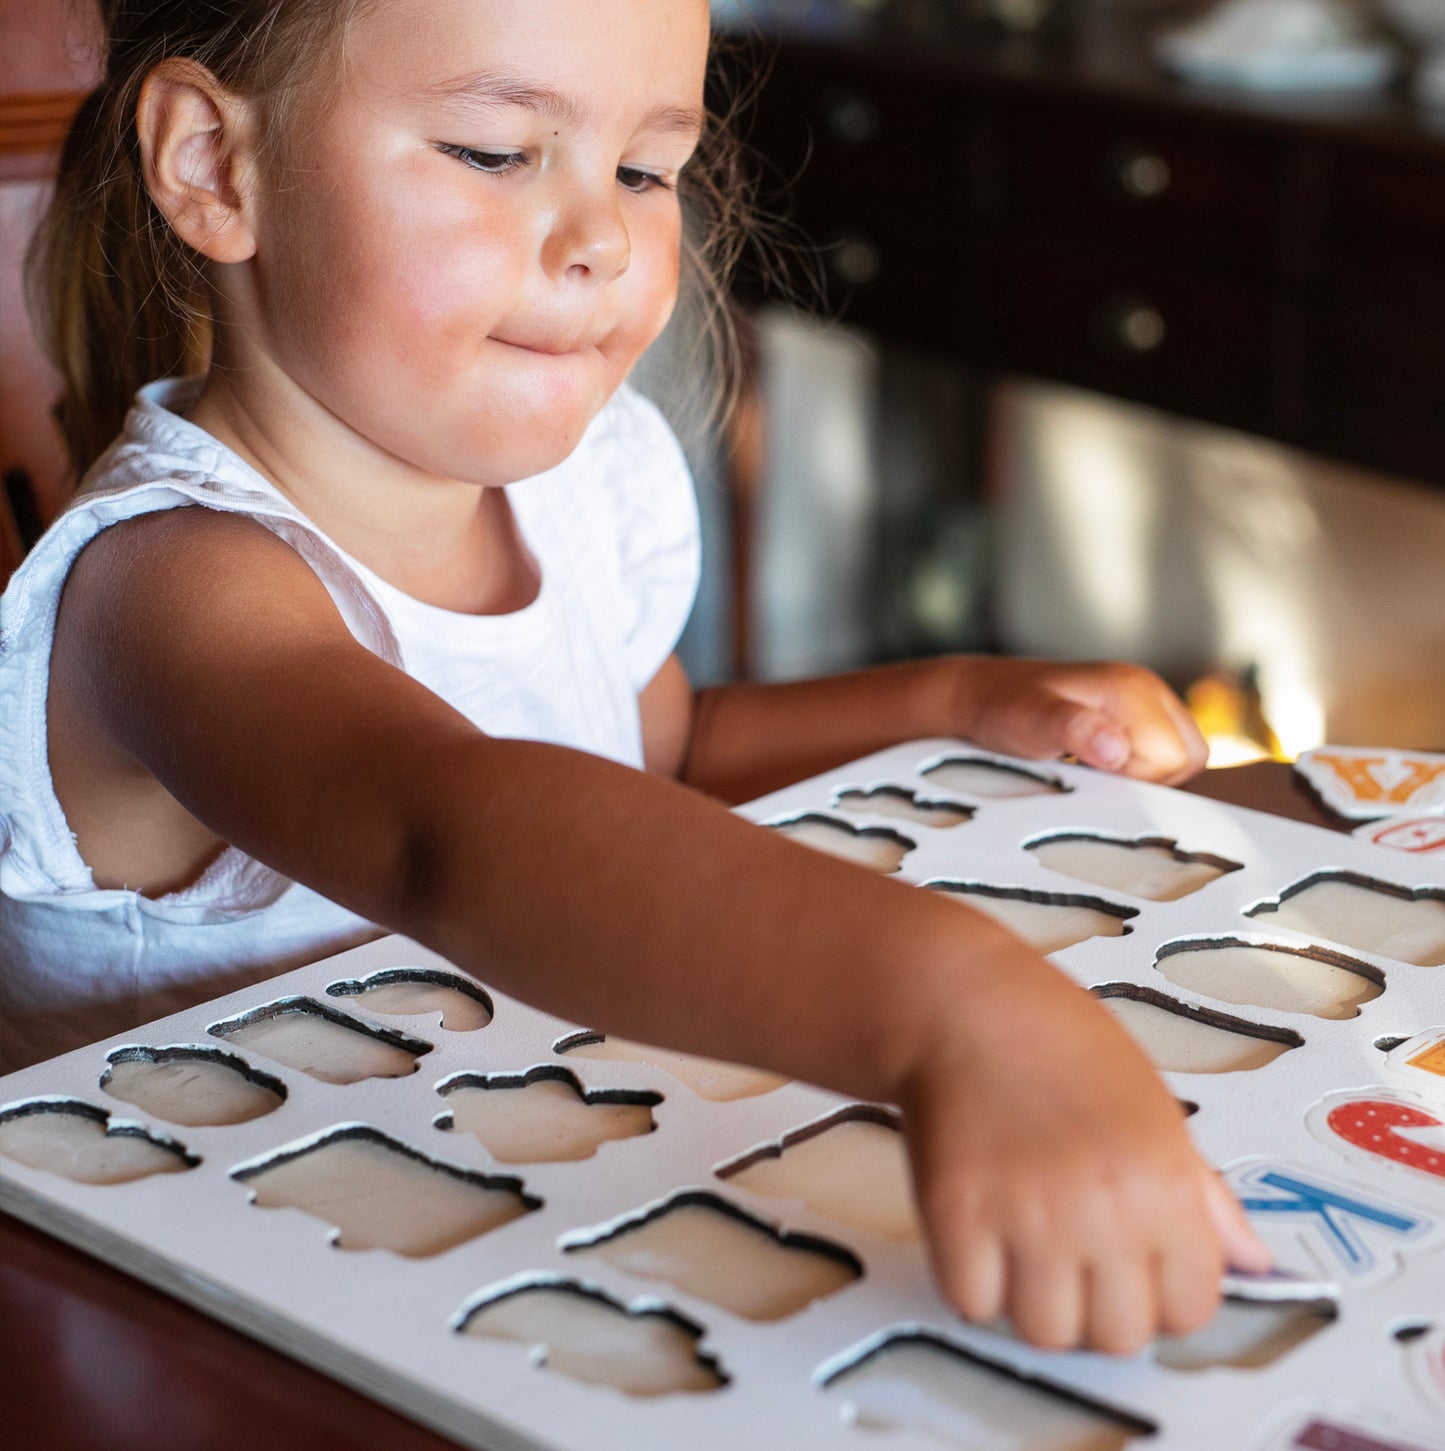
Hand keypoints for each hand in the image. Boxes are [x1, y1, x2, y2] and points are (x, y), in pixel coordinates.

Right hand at [899, 951, 1269, 1352]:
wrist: (965, 1003)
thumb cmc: (1055, 1039)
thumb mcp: (1153, 1105)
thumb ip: (1201, 1192)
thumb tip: (1249, 1256)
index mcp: (1163, 1181)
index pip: (1193, 1309)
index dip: (1161, 1293)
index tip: (1134, 1267)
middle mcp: (1102, 1208)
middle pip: (1119, 1337)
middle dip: (1097, 1307)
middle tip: (1073, 1256)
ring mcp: (1026, 1215)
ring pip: (1045, 1333)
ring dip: (1032, 1302)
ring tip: (1023, 1247)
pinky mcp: (957, 1214)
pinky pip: (971, 1300)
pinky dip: (971, 1280)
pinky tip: (979, 1236)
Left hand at [947, 657, 1206, 784]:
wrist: (978, 696)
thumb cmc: (1002, 708)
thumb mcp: (1030, 721)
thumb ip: (1073, 729)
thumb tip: (1116, 749)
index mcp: (1133, 689)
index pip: (1175, 756)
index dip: (1139, 777)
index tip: (1095, 771)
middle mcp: (1147, 689)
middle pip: (1188, 755)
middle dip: (1148, 777)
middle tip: (1095, 771)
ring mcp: (1143, 700)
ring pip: (1177, 757)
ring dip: (1140, 773)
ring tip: (1092, 765)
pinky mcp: (1133, 714)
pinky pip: (1160, 752)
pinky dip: (1135, 766)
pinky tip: (1096, 762)